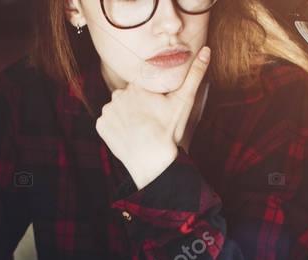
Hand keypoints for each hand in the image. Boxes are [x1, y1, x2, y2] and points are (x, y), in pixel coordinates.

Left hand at [95, 46, 210, 189]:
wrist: (153, 162)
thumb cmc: (169, 131)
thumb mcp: (184, 101)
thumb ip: (195, 74)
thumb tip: (206, 50)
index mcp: (137, 85)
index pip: (141, 89)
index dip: (150, 101)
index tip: (156, 113)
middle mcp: (118, 94)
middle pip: (128, 99)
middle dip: (137, 108)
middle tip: (149, 123)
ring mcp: (107, 111)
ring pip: (117, 110)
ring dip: (125, 118)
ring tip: (139, 130)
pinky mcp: (100, 126)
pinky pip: (108, 123)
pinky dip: (115, 129)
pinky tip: (128, 136)